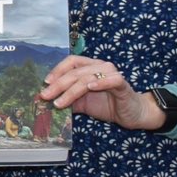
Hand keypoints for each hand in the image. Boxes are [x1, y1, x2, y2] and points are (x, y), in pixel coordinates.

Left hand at [39, 55, 161, 129]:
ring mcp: (112, 74)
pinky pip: (112, 80)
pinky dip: (100, 82)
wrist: (131, 114)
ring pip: (88, 78)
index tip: (45, 83)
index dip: (57, 70)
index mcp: (90, 67)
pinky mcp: (122, 84)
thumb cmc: (107, 105)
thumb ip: (67, 99)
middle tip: (46, 96)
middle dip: (58, 84)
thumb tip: (45, 101)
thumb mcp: (82, 103)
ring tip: (59, 102)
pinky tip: (89, 88)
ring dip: (71, 91)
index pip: (71, 61)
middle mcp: (100, 66)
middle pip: (75, 71)